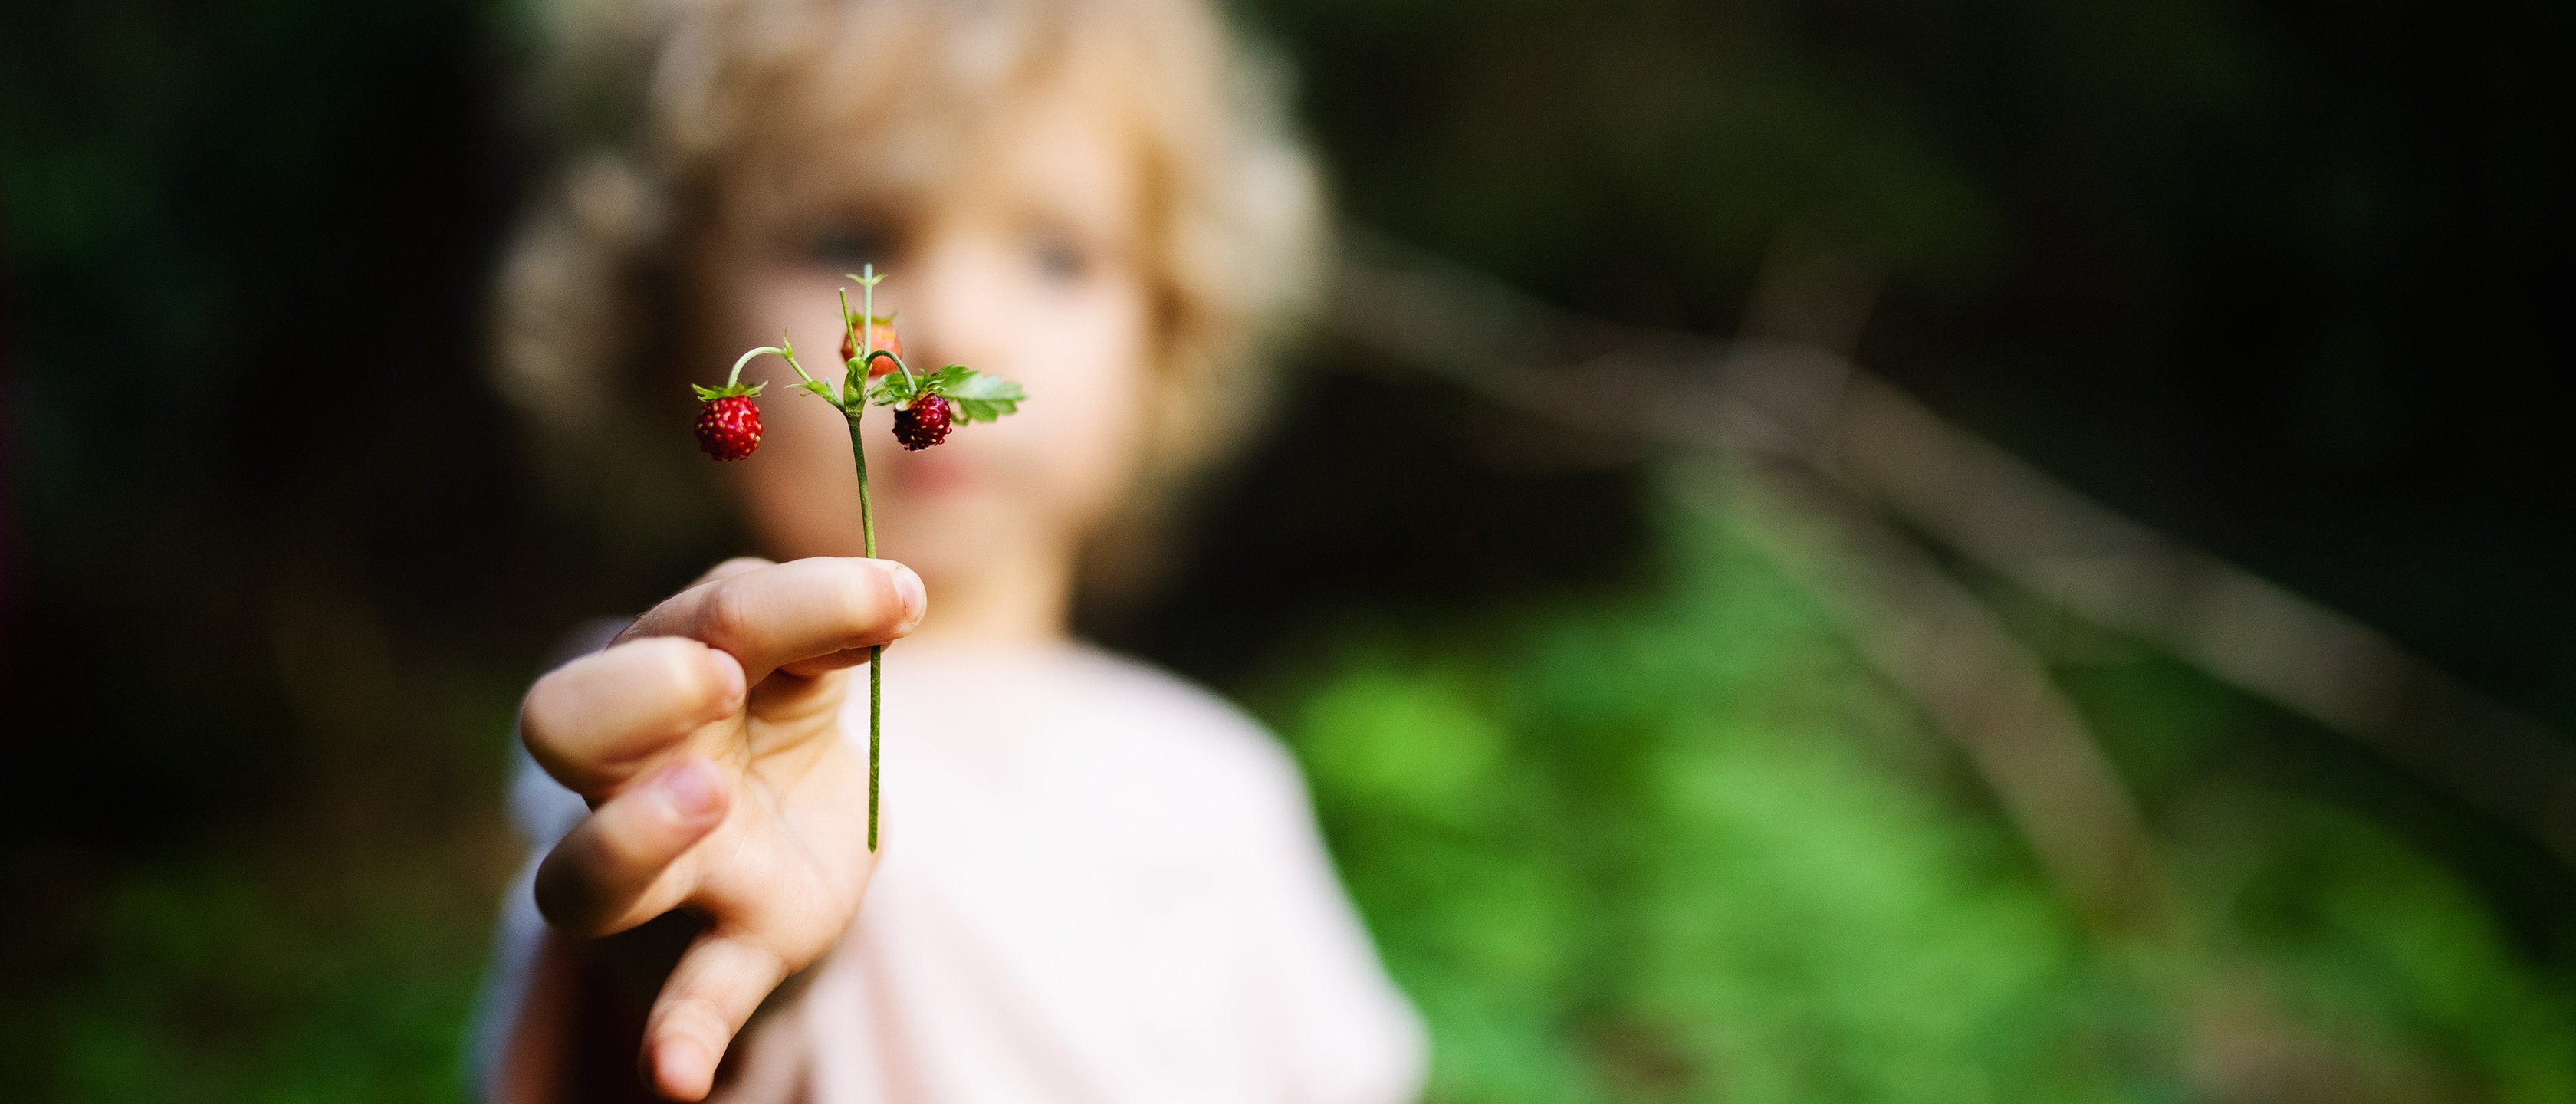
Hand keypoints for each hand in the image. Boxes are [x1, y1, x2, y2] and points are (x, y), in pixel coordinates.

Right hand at [518, 556, 923, 1098]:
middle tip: (717, 679)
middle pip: (562, 726)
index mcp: (657, 670)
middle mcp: (628, 770)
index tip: (882, 601)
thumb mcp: (807, 650)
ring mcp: (667, 870)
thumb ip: (828, 622)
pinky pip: (683, 996)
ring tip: (707, 799)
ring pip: (584, 875)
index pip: (687, 620)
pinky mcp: (726, 946)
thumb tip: (892, 595)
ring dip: (632, 838)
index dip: (767, 604)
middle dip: (635, 696)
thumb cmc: (775, 706)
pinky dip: (675, 1036)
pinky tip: (675, 1077)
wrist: (794, 820)